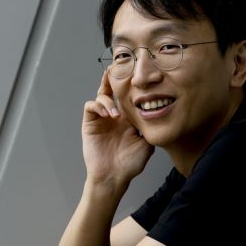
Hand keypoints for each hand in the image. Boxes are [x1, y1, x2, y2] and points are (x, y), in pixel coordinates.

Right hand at [82, 70, 153, 186]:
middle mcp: (114, 116)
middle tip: (117, 69)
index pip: (128, 96)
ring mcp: (101, 119)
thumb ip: (149, 126)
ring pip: (101, 96)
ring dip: (108, 101)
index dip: (130, 85)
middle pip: (112, 90)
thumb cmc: (130, 164)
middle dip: (114, 79)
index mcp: (128, 119)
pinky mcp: (90, 123)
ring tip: (115, 115)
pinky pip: (90, 106)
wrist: (114, 177)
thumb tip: (156, 110)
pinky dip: (98, 105)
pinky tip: (107, 114)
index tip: (136, 73)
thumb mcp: (147, 143)